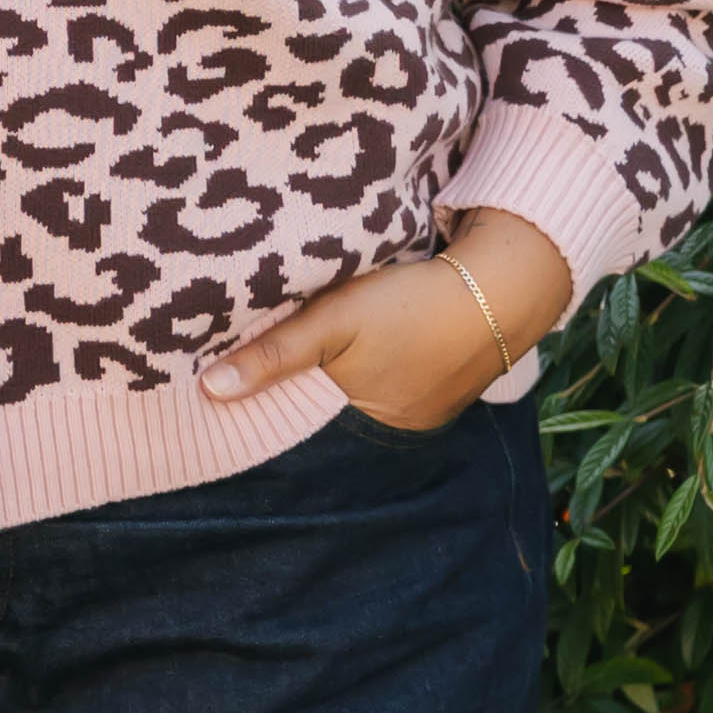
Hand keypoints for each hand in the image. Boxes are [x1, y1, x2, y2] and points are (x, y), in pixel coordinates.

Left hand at [200, 209, 576, 432]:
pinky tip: (376, 350)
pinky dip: (382, 372)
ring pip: (369, 400)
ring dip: (348, 383)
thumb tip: (209, 391)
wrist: (503, 284)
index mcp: (369, 424)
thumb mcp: (334, 321)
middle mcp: (400, 428)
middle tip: (280, 370)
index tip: (245, 397)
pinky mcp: (449, 385)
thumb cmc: (412, 303)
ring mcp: (430, 409)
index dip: (279, 410)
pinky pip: (400, 385)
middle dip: (310, 399)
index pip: (307, 427)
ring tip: (330, 357)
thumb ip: (274, 355)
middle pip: (337, 416)